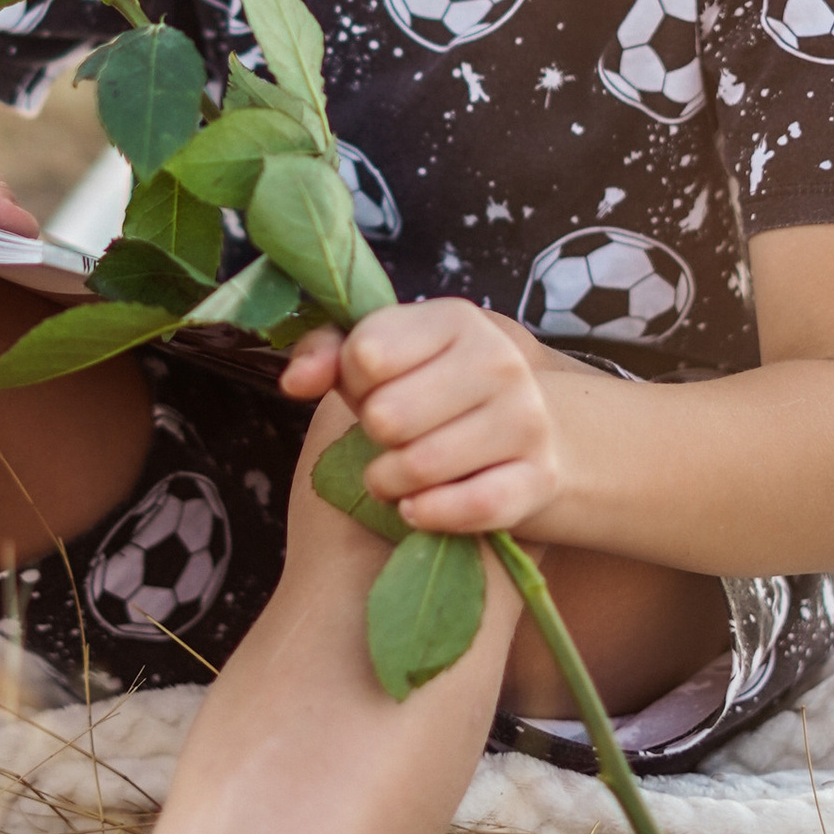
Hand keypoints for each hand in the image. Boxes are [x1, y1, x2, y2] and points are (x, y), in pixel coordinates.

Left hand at [279, 301, 561, 537]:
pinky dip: (429, 515)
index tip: (375, 389)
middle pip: (386, 416)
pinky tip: (417, 508)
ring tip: (396, 474)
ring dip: (390, 481)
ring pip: (419, 466)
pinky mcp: (538, 477)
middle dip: (373, 435)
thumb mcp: (381, 357)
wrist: (526, 428)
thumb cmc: (431, 388)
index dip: (354, 381)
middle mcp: (499, 361)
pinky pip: (470, 507)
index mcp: (456, 318)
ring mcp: (526, 420)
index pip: (365, 355)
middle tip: (389, 437)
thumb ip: (326, 354)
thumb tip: (294, 383)